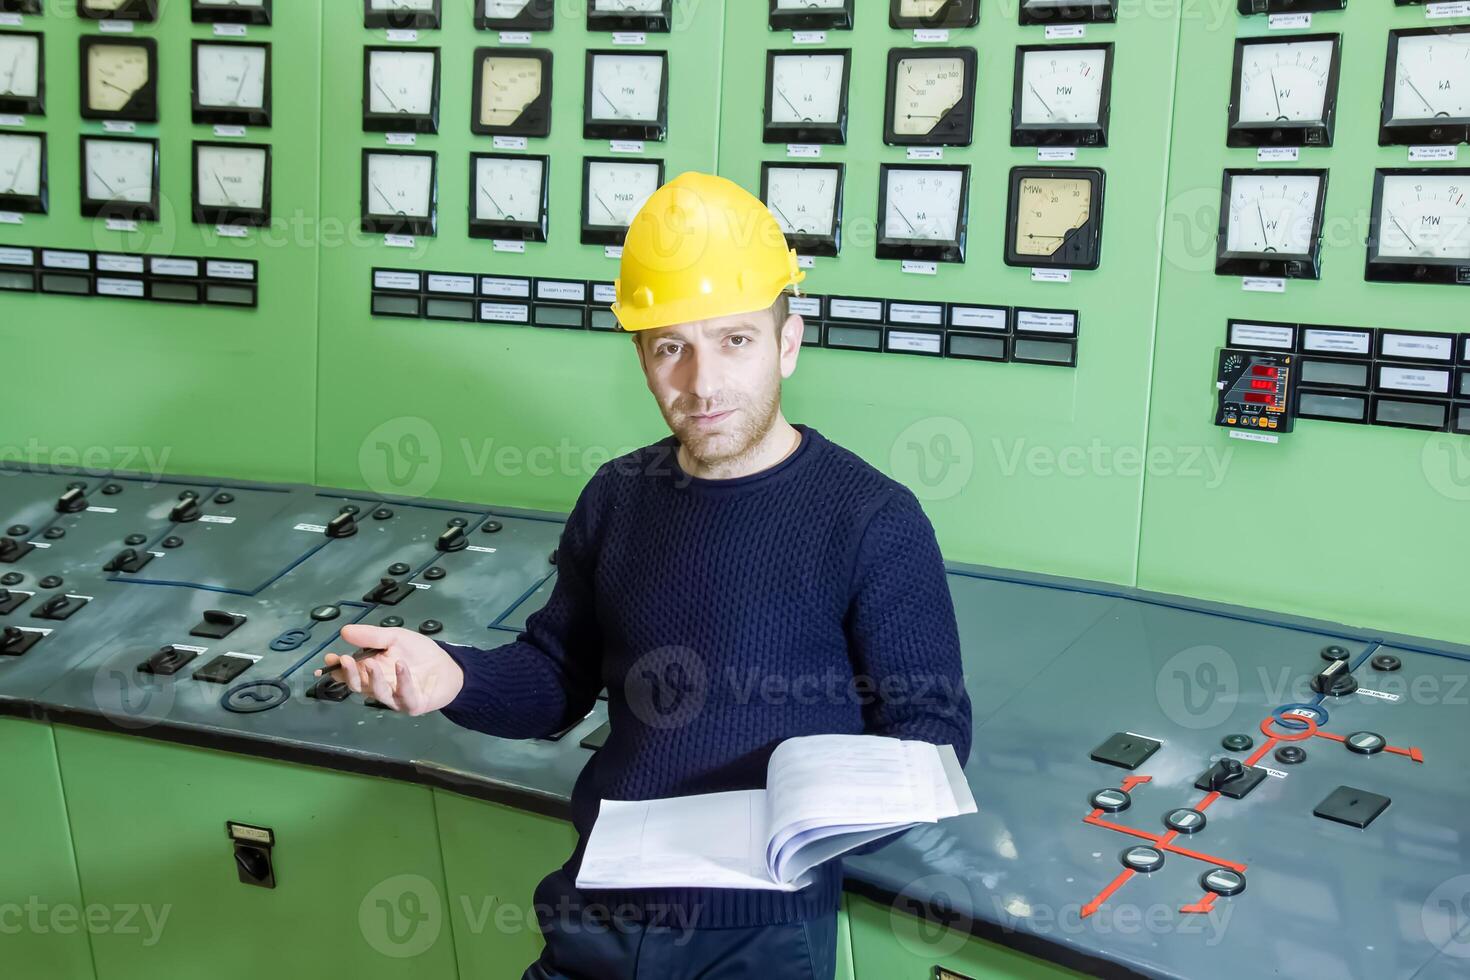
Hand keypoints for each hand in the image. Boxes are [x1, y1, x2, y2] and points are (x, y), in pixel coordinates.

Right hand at [317, 624, 464, 715]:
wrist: (449, 666)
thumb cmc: (420, 653)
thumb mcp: (395, 638)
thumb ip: (371, 636)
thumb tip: (344, 631)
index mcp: (371, 671)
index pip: (349, 672)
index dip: (337, 667)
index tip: (329, 658)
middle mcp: (379, 687)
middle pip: (358, 685)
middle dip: (349, 674)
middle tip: (345, 660)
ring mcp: (395, 698)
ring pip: (377, 693)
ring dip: (372, 678)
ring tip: (371, 663)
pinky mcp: (412, 704)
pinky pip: (404, 695)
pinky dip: (401, 680)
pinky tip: (400, 665)